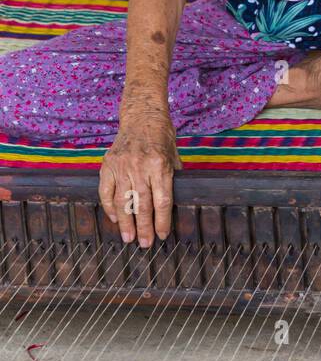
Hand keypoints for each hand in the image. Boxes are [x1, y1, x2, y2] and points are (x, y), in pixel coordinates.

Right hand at [98, 113, 180, 247]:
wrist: (142, 116)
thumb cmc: (162, 138)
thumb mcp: (174, 157)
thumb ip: (173, 179)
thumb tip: (174, 205)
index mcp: (160, 165)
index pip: (162, 200)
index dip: (162, 220)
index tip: (163, 235)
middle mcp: (140, 166)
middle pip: (142, 204)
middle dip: (144, 227)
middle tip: (145, 244)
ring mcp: (122, 165)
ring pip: (122, 200)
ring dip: (125, 222)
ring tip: (128, 238)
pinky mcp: (108, 163)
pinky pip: (105, 190)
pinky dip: (108, 206)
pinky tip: (114, 219)